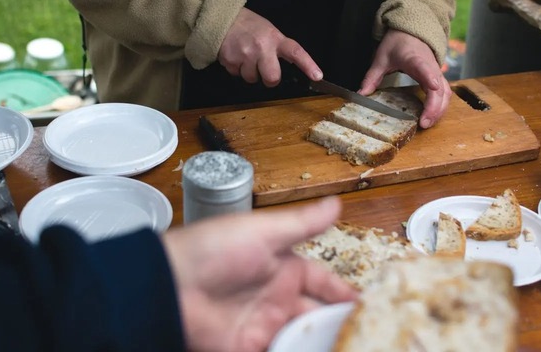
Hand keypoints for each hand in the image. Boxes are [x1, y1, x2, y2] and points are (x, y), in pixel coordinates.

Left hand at [163, 197, 356, 351]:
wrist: (170, 284)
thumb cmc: (213, 249)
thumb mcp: (262, 232)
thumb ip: (302, 224)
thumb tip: (337, 203)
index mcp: (283, 267)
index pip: (323, 283)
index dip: (345, 294)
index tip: (371, 305)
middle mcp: (276, 297)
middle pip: (317, 315)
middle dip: (339, 325)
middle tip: (368, 335)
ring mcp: (263, 325)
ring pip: (303, 338)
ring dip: (323, 343)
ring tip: (353, 345)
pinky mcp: (247, 347)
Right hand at [218, 7, 322, 85]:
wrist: (222, 18)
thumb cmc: (248, 26)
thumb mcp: (268, 31)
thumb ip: (279, 47)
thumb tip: (292, 64)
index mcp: (275, 38)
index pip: (295, 52)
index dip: (308, 65)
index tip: (317, 76)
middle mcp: (262, 47)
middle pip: (272, 78)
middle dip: (269, 79)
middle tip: (264, 69)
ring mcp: (246, 55)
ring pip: (252, 79)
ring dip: (249, 72)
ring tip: (245, 56)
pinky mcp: (231, 61)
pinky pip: (236, 74)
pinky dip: (236, 68)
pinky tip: (235, 55)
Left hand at [359, 29, 451, 128]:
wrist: (411, 32)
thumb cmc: (397, 44)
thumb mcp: (381, 59)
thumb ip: (372, 77)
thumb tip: (361, 94)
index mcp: (415, 59)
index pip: (425, 68)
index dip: (430, 77)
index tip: (432, 87)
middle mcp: (430, 67)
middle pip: (439, 88)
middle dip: (434, 107)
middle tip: (423, 123)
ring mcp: (436, 73)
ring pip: (445, 93)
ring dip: (439, 110)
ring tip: (427, 124)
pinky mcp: (438, 78)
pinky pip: (444, 93)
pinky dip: (440, 106)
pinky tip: (431, 117)